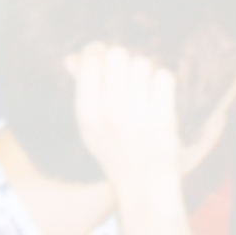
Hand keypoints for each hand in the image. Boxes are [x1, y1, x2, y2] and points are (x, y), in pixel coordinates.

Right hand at [65, 43, 192, 234]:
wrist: (143, 182)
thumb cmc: (113, 149)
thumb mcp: (88, 124)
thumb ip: (80, 89)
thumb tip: (71, 57)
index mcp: (87, 113)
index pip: (90, 60)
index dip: (98, 52)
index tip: (104, 59)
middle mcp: (110, 113)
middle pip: (118, 55)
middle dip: (124, 61)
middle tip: (127, 76)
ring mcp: (137, 116)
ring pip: (142, 63)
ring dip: (144, 71)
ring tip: (143, 89)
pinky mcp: (163, 118)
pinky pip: (163, 77)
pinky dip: (162, 82)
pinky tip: (158, 96)